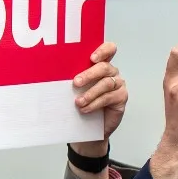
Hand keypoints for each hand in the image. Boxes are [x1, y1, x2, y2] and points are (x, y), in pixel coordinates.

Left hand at [70, 42, 126, 156]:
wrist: (88, 128)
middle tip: (76, 82)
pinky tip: (86, 109)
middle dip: (89, 74)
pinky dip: (95, 103)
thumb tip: (56, 73)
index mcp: (101, 64)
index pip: (108, 50)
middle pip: (104, 67)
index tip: (91, 57)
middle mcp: (112, 73)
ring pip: (106, 83)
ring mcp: (118, 85)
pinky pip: (108, 98)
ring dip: (90, 93)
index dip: (103, 50)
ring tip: (78, 102)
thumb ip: (74, 79)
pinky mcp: (121, 98)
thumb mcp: (75, 88)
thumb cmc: (81, 104)